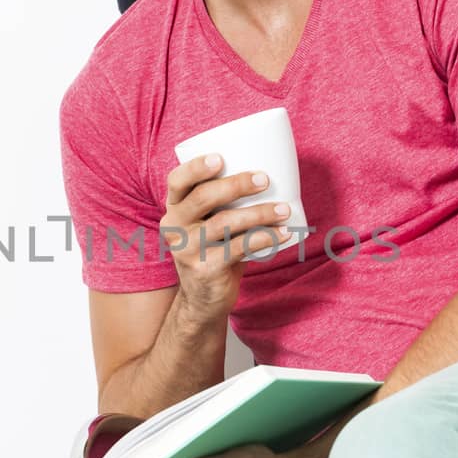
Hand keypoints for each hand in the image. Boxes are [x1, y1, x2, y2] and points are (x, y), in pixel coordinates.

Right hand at [162, 154, 293, 318]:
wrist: (202, 300)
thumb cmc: (213, 250)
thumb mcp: (207, 224)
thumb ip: (224, 202)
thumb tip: (272, 172)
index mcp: (174, 209)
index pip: (177, 181)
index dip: (196, 167)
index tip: (221, 158)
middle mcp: (174, 227)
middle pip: (203, 197)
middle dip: (236, 185)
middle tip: (264, 180)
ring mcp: (188, 250)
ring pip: (224, 223)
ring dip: (258, 213)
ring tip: (283, 209)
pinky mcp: (206, 270)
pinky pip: (238, 249)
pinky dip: (265, 239)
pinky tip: (284, 233)